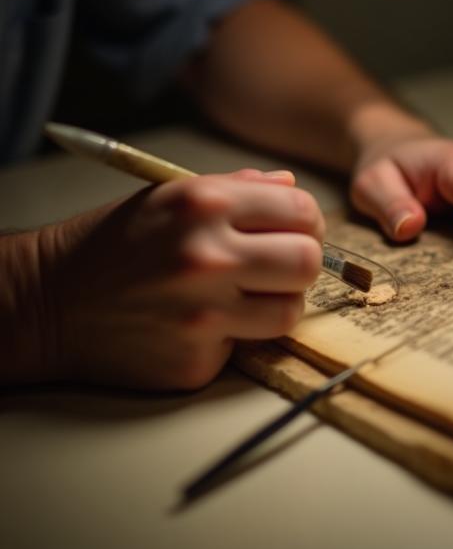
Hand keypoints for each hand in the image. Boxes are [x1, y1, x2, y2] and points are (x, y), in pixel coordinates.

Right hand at [2, 169, 323, 388]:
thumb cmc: (114, 243)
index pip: (303, 212)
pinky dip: (237, 334)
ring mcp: (203, 314)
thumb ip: (238, 188)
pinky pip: (249, 345)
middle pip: (308, 262)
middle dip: (302, 262)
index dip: (307, 223)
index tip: (296, 231)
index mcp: (204, 204)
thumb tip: (292, 190)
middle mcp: (207, 257)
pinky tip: (205, 322)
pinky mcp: (195, 360)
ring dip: (277, 303)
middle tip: (280, 266)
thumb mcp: (169, 196)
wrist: (48, 302)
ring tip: (247, 295)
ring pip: (290, 311)